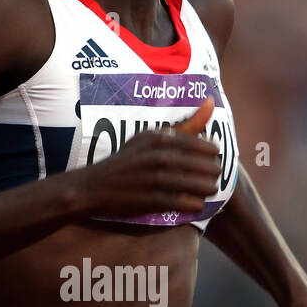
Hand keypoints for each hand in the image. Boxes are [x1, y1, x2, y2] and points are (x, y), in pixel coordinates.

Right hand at [74, 97, 220, 219]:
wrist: (93, 187)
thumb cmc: (127, 161)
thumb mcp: (150, 138)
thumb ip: (185, 125)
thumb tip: (211, 101)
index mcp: (160, 138)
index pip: (204, 146)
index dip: (212, 156)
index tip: (209, 160)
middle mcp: (158, 156)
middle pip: (207, 166)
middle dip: (213, 174)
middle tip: (211, 178)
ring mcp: (155, 179)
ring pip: (201, 186)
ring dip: (207, 190)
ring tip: (206, 191)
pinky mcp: (152, 200)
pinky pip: (187, 203)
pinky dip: (195, 205)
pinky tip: (194, 204)